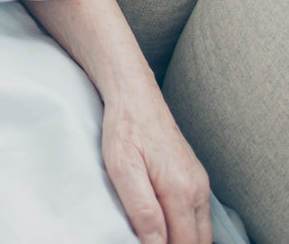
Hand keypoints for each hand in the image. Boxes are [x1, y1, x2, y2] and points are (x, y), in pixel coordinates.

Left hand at [101, 91, 210, 243]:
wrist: (134, 94)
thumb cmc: (124, 127)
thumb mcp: (122, 167)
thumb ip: (142, 209)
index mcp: (181, 190)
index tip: (145, 243)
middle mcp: (197, 189)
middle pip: (198, 241)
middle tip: (148, 240)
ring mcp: (199, 182)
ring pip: (201, 230)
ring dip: (183, 239)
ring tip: (155, 234)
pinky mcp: (195, 176)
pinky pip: (198, 214)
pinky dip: (186, 226)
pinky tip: (165, 222)